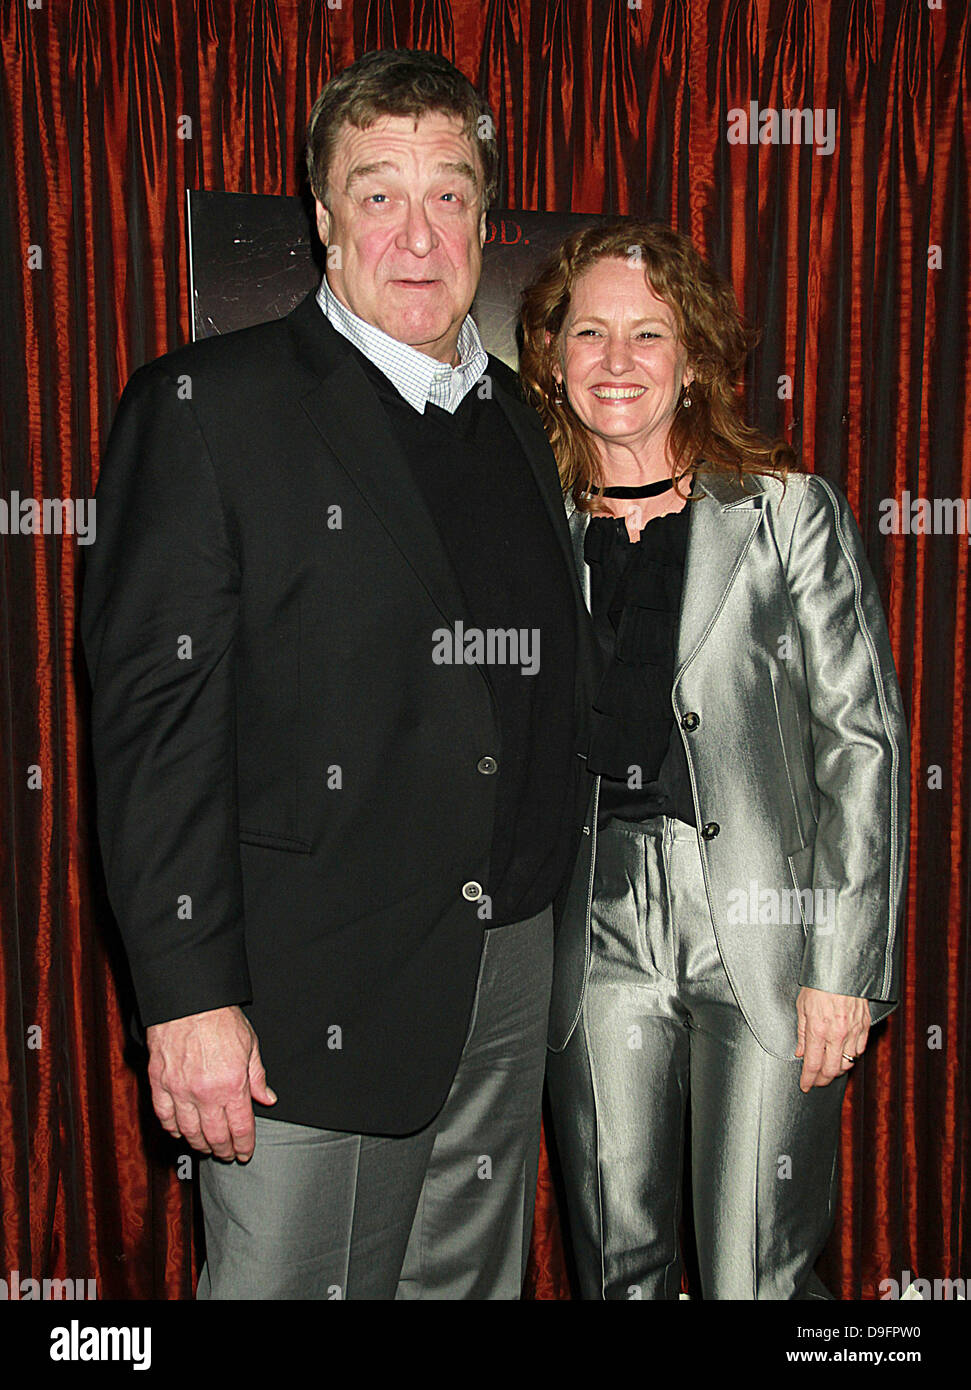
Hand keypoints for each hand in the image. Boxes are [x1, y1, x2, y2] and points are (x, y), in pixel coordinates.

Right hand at [146, 1005, 275, 1161]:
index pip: (240, 1128)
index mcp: (232, 1084)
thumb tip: (267, 1098)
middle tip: (227, 1154)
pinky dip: (172, 1129)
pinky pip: (164, 1116)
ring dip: (199, 1144)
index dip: (244, 1145)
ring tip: (206, 1147)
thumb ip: (258, 1077)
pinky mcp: (159, 1083)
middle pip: (215, 1136)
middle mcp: (205, 1093)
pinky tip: (180, 1132)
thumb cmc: (220, 1018)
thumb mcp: (250, 1045)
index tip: (244, 1152)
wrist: (189, 1001)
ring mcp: (180, 1090)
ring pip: (189, 1132)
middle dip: (223, 1150)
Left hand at [795, 987, 869, 1092]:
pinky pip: (859, 1050)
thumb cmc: (818, 984)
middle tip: (816, 1081)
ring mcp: (853, 1031)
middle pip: (831, 1070)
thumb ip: (802, 1033)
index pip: (813, 1065)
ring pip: (847, 1063)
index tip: (805, 1086)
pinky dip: (851, 1056)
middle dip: (822, 1079)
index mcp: (818, 1030)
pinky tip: (843, 1055)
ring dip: (837, 1069)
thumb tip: (801, 1052)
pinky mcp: (864, 1026)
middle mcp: (837, 1034)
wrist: (840, 969)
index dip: (808, 1079)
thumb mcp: (802, 1007)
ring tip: (828, 1068)